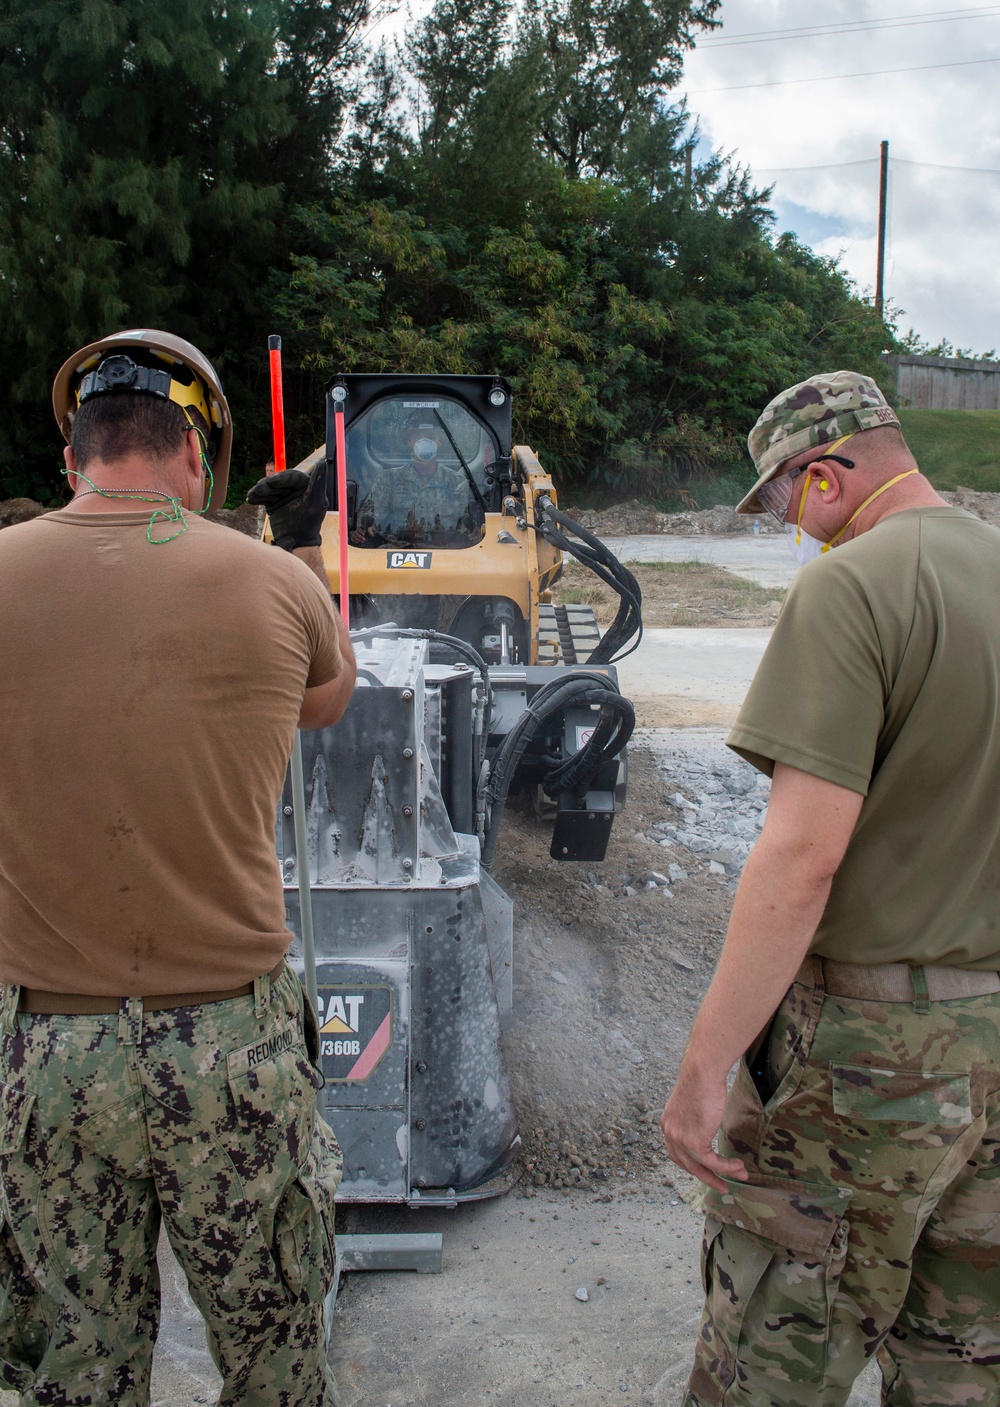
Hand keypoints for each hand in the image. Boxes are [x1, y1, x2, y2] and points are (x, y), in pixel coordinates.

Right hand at [247, 462, 327, 550]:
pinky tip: (251, 499)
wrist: (296, 543)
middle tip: (257, 491)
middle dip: (267, 485)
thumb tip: (323, 463)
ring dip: (259, 491)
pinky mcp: (273, 504)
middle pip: (278, 481)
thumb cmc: (309, 525)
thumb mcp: (316, 504)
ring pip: (269, 488)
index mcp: (306, 486)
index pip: (292, 476)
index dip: (281, 478)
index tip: (271, 482)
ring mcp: (283, 496)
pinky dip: (257, 497)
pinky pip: (263, 497)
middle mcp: (294, 489)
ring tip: (252, 497)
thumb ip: (318, 483)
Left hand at [660, 1064, 748, 1192]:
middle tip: (721, 1185)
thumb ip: (695, 1118)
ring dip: (721, 1174)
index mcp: (668, 1123)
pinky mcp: (694, 1141)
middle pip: (686, 1164)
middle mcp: (670, 1133)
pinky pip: (712, 1162)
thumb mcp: (693, 1103)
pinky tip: (738, 1166)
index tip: (706, 1170)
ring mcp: (680, 1138)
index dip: (692, 1164)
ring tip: (739, 1176)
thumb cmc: (701, 1081)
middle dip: (706, 1176)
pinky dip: (726, 1167)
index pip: (676, 1152)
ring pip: (701, 1166)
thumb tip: (706, 1124)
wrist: (701, 1073)